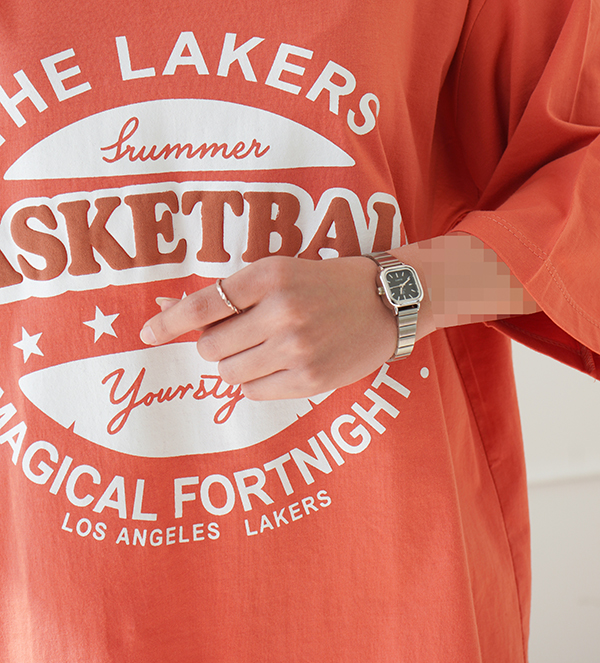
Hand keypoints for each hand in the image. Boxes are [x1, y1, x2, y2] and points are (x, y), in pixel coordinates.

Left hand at [140, 256, 397, 400]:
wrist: (389, 302)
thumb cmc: (328, 284)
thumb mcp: (283, 271)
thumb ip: (235, 293)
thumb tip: (174, 313)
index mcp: (270, 275)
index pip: (203, 304)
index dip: (169, 322)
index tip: (147, 333)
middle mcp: (281, 311)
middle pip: (211, 346)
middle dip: (215, 345)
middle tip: (240, 335)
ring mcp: (296, 348)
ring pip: (230, 372)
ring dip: (236, 364)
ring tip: (265, 349)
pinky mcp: (310, 378)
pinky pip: (256, 392)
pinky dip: (258, 382)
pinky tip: (281, 364)